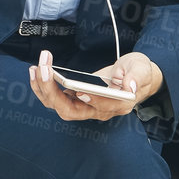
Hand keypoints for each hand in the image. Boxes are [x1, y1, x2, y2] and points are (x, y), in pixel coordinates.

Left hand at [28, 50, 162, 122]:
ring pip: (59, 106)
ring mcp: (86, 106)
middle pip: (70, 111)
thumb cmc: (138, 73)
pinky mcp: (77, 99)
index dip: (90, 100)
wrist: (134, 75)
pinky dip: (43, 86)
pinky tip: (37, 71)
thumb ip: (136, 77)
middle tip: (44, 69)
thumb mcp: (142, 69)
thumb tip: (129, 86)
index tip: (79, 90)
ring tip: (36, 68)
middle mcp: (99, 110)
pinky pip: (56, 98)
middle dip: (53, 91)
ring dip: (43, 88)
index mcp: (118, 104)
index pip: (101, 108)